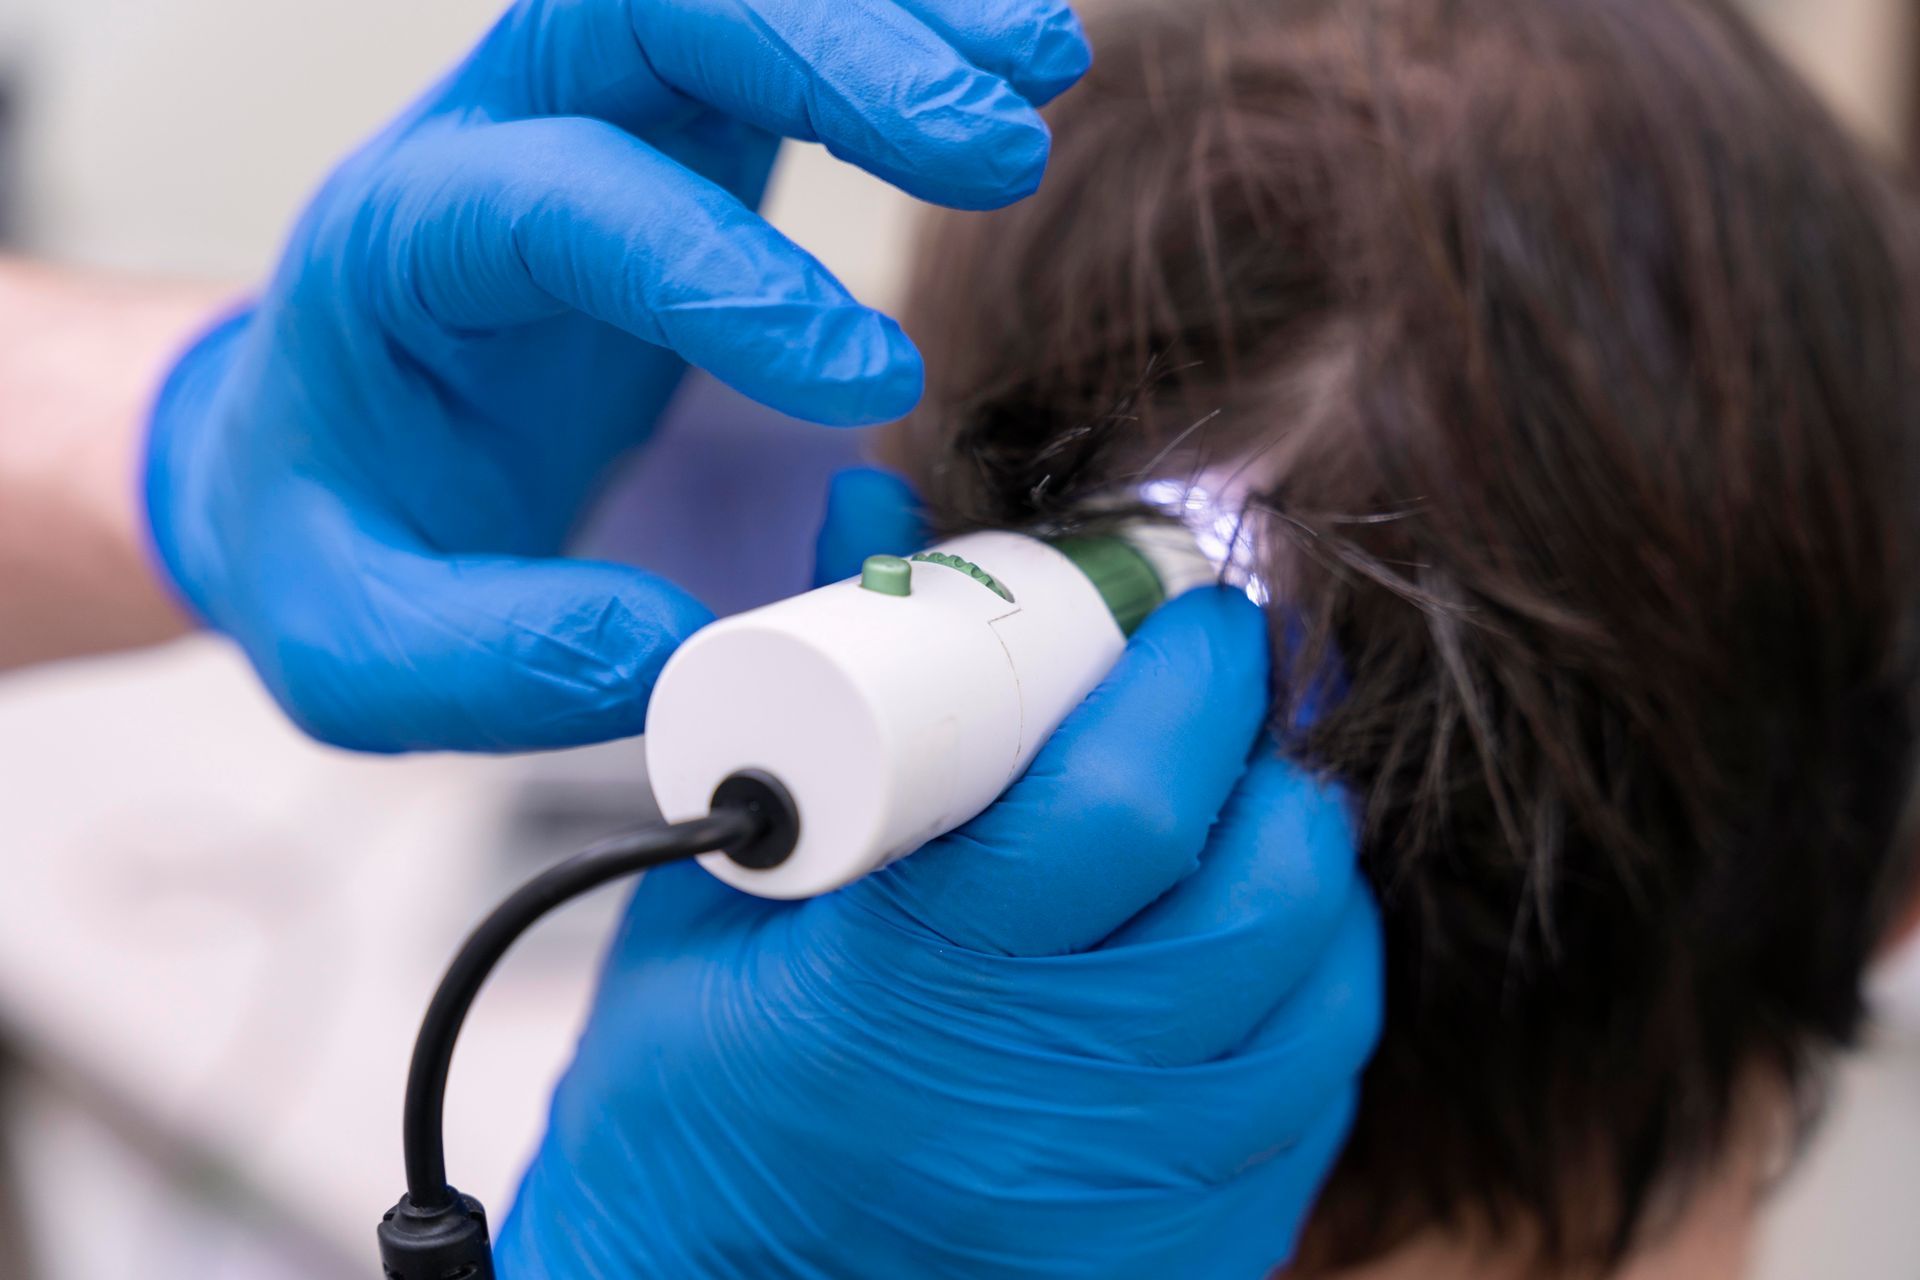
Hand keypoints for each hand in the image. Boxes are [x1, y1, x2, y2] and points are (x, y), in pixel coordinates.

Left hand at [145, 0, 1089, 751]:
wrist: (320, 466)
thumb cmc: (338, 549)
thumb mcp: (363, 652)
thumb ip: (505, 657)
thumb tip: (682, 647)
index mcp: (404, 255)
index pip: (564, 197)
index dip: (724, 269)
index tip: (872, 386)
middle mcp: (497, 141)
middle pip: (651, 8)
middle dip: (834, 54)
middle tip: (998, 153)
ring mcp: (597, 118)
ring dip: (896, 15)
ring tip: (1045, 68)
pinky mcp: (681, 136)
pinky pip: (787, 39)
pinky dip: (907, 28)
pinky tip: (1021, 56)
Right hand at [493, 479, 1383, 1278]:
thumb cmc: (688, 1102)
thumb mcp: (717, 894)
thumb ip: (821, 689)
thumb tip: (876, 502)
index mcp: (912, 989)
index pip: (1120, 804)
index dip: (1188, 678)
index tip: (1195, 608)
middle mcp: (1050, 1104)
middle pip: (1263, 890)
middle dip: (1268, 757)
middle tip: (1225, 699)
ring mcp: (1136, 1199)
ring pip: (1318, 985)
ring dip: (1302, 865)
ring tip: (1238, 810)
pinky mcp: (1190, 1257)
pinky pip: (1319, 1089)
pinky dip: (1306, 987)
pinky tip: (1242, 946)